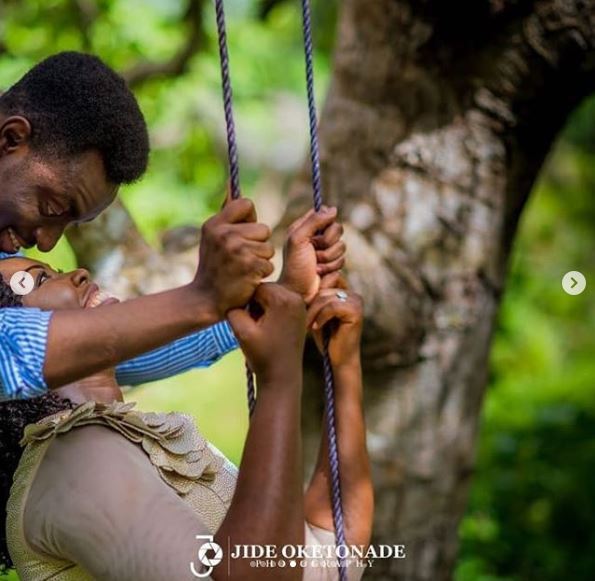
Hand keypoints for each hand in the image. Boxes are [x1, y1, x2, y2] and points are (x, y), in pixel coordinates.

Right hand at [194, 198, 274, 317]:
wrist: (206, 299)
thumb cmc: (214, 265)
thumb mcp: (212, 236)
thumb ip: (226, 212)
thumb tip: (231, 182)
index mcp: (215, 223)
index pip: (247, 204)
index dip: (249, 220)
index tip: (242, 234)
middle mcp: (225, 234)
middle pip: (263, 228)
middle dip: (258, 244)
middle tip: (241, 258)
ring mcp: (237, 251)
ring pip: (268, 247)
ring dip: (261, 260)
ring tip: (243, 268)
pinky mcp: (250, 267)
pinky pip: (269, 264)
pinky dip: (261, 273)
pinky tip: (246, 279)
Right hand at [228, 283, 306, 383]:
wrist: (282, 376)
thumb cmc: (263, 355)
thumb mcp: (242, 331)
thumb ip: (234, 309)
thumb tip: (234, 298)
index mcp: (283, 298)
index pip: (256, 287)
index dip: (247, 302)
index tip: (248, 320)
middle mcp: (296, 297)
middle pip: (266, 289)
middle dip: (256, 304)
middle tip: (254, 324)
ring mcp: (300, 305)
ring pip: (272, 296)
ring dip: (263, 308)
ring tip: (261, 327)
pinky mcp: (301, 313)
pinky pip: (281, 303)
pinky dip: (272, 312)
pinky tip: (269, 328)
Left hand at [278, 207, 344, 304]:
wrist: (298, 292)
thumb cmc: (294, 267)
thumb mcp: (298, 240)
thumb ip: (314, 221)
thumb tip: (333, 209)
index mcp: (304, 228)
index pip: (324, 213)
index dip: (326, 221)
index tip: (320, 232)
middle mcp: (315, 237)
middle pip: (338, 229)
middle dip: (328, 243)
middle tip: (314, 252)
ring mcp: (325, 251)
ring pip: (342, 246)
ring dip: (329, 258)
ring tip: (315, 266)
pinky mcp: (332, 264)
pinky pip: (342, 260)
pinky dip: (331, 267)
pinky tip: (320, 273)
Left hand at [307, 279, 362, 368]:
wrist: (339, 359)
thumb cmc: (326, 337)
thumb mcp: (318, 313)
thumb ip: (316, 297)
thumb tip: (302, 279)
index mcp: (347, 292)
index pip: (330, 276)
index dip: (316, 283)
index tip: (303, 295)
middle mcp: (354, 295)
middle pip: (325, 287)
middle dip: (311, 303)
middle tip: (304, 320)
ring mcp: (356, 303)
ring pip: (326, 298)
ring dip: (313, 312)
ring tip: (308, 325)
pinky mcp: (356, 313)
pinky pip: (332, 307)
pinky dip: (321, 317)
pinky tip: (316, 327)